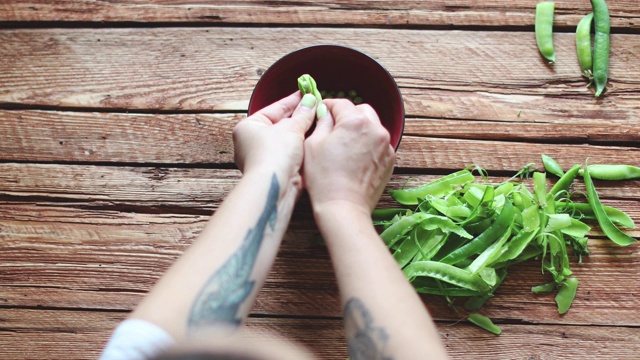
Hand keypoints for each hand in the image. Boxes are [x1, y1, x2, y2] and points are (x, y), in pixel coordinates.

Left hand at [233, 92, 316, 180]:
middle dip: (299, 116)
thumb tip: (311, 100)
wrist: (274, 188)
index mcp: (248, 127)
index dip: (293, 100)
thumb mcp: (292, 128)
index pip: (275, 108)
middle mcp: (252, 142)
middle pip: (280, 124)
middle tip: (317, 106)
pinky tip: (315, 139)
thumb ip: (303, 114)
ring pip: (286, 140)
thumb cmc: (275, 154)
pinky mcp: (275, 171)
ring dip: (302, 132)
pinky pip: (290, 154)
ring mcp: (263, 157)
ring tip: (319, 120)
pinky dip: (301, 147)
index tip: (307, 92)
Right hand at [303, 99, 394, 214]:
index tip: (321, 111)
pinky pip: (378, 143)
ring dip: (360, 129)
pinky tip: (355, 157)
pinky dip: (368, 144)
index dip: (328, 105)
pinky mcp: (390, 160)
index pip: (340, 103)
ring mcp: (386, 145)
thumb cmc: (324, 178)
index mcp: (355, 121)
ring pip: (372, 126)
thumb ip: (321, 122)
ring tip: (346, 144)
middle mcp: (375, 128)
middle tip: (333, 128)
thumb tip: (325, 112)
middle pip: (361, 111)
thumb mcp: (312, 144)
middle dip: (347, 115)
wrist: (344, 206)